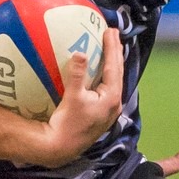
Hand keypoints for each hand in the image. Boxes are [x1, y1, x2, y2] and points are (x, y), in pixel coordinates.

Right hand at [36, 27, 122, 166]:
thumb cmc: (67, 123)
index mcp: (111, 97)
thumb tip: (81, 53)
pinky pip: (107, 87)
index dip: (112, 47)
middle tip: (113, 34)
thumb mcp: (72, 97)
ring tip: (110, 48)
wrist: (61, 147)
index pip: (114, 66)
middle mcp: (114, 103)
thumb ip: (77, 74)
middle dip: (115, 52)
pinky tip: (100, 71)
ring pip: (114, 80)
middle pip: (117, 72)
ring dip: (112, 63)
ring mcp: (109, 109)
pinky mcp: (101, 113)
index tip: (110, 31)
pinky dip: (106, 75)